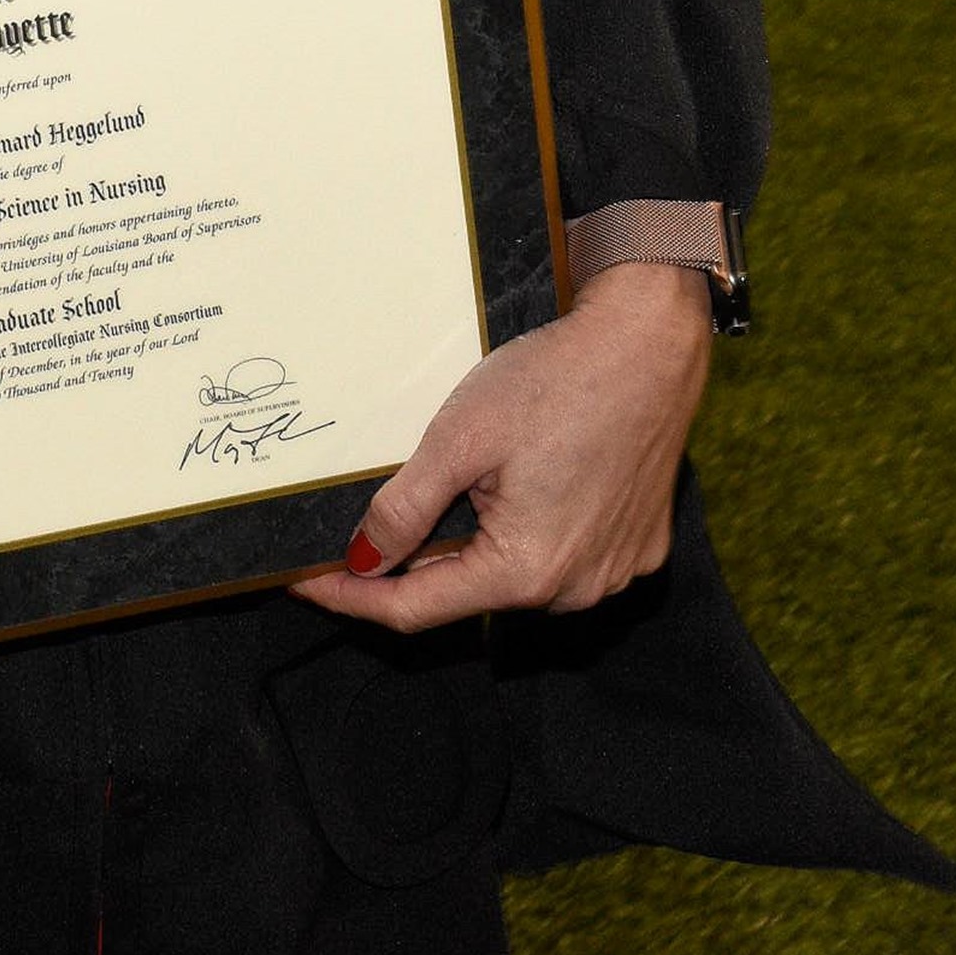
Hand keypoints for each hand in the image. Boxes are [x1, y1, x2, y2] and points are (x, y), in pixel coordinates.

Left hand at [290, 263, 711, 632]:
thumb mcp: (459, 439)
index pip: (414, 610)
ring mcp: (613, 573)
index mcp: (526, 572)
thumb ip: (404, 509)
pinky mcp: (638, 548)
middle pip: (467, 592)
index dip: (351, 597)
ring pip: (515, 575)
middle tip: (367, 521)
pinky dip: (531, 531)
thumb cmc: (557, 381)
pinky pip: (565, 556)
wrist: (650, 344)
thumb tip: (362, 559)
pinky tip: (523, 480)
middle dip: (414, 563)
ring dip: (477, 544)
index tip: (305, 580)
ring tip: (463, 483)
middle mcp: (575, 591)